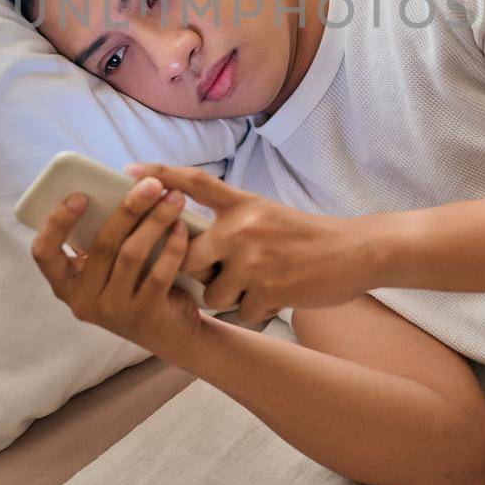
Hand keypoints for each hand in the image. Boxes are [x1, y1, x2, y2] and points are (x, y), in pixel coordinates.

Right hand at [31, 177, 203, 359]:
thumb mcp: (109, 267)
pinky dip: (172, 246)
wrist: (171, 332)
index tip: (80, 195)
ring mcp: (113, 311)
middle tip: (151, 184)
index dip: (57, 223)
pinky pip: (158, 274)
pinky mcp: (143, 316)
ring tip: (173, 198)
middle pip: (102, 245)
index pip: (44, 253)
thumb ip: (103, 238)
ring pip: (131, 255)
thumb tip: (118, 189)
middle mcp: (83, 301)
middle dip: (129, 208)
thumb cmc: (136, 284)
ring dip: (155, 221)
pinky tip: (182, 227)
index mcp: (66, 283)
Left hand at [127, 163, 375, 321]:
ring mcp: (256, 261)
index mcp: (243, 205)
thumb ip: (231, 219)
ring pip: (213, 293)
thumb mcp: (266, 213)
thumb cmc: (307, 237)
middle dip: (195, 273)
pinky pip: (242, 313)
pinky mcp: (270, 291)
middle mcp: (244, 228)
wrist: (356, 252)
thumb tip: (189, 233)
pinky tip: (277, 296)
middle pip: (187, 256)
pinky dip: (256, 311)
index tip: (128, 171)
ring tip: (258, 283)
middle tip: (217, 272)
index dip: (160, 175)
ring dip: (229, 297)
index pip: (194, 183)